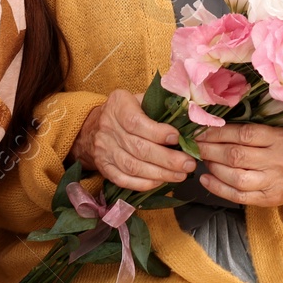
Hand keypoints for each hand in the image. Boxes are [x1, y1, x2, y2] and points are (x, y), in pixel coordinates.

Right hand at [70, 90, 195, 191]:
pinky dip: (144, 183)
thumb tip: (189, 114)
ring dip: (160, 173)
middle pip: (138, 148)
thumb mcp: (138, 99)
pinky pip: (124, 180)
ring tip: (181, 175)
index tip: (177, 138)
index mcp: (118, 106)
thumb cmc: (126, 111)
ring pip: (133, 166)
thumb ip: (158, 105)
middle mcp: (108, 129)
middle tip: (188, 163)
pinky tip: (161, 182)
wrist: (93, 127)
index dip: (157, 132)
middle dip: (167, 159)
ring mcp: (104, 151)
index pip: (136, 122)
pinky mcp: (104, 168)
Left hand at [195, 124, 282, 207]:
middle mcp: (278, 162)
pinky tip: (206, 178)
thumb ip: (260, 128)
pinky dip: (218, 188)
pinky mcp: (268, 200)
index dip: (221, 132)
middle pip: (237, 156)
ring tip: (202, 158)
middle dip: (211, 149)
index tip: (203, 130)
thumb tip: (221, 123)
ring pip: (236, 177)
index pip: (246, 134)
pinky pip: (239, 196)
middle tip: (195, 143)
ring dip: (213, 166)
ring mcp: (273, 183)